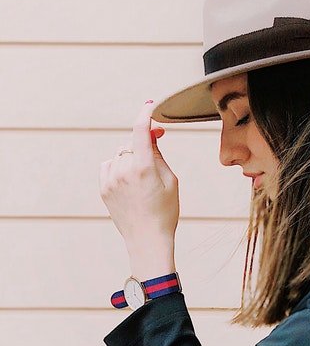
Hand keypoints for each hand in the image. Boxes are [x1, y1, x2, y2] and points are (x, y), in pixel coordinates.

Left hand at [99, 100, 178, 251]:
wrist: (147, 239)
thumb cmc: (165, 211)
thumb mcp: (171, 181)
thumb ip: (158, 155)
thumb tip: (150, 135)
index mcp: (143, 169)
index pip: (140, 132)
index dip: (144, 115)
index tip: (149, 105)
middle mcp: (123, 172)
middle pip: (132, 144)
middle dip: (144, 143)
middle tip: (158, 144)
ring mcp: (110, 180)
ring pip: (120, 154)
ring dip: (131, 156)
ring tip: (143, 176)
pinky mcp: (103, 188)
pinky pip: (109, 165)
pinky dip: (118, 166)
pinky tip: (128, 179)